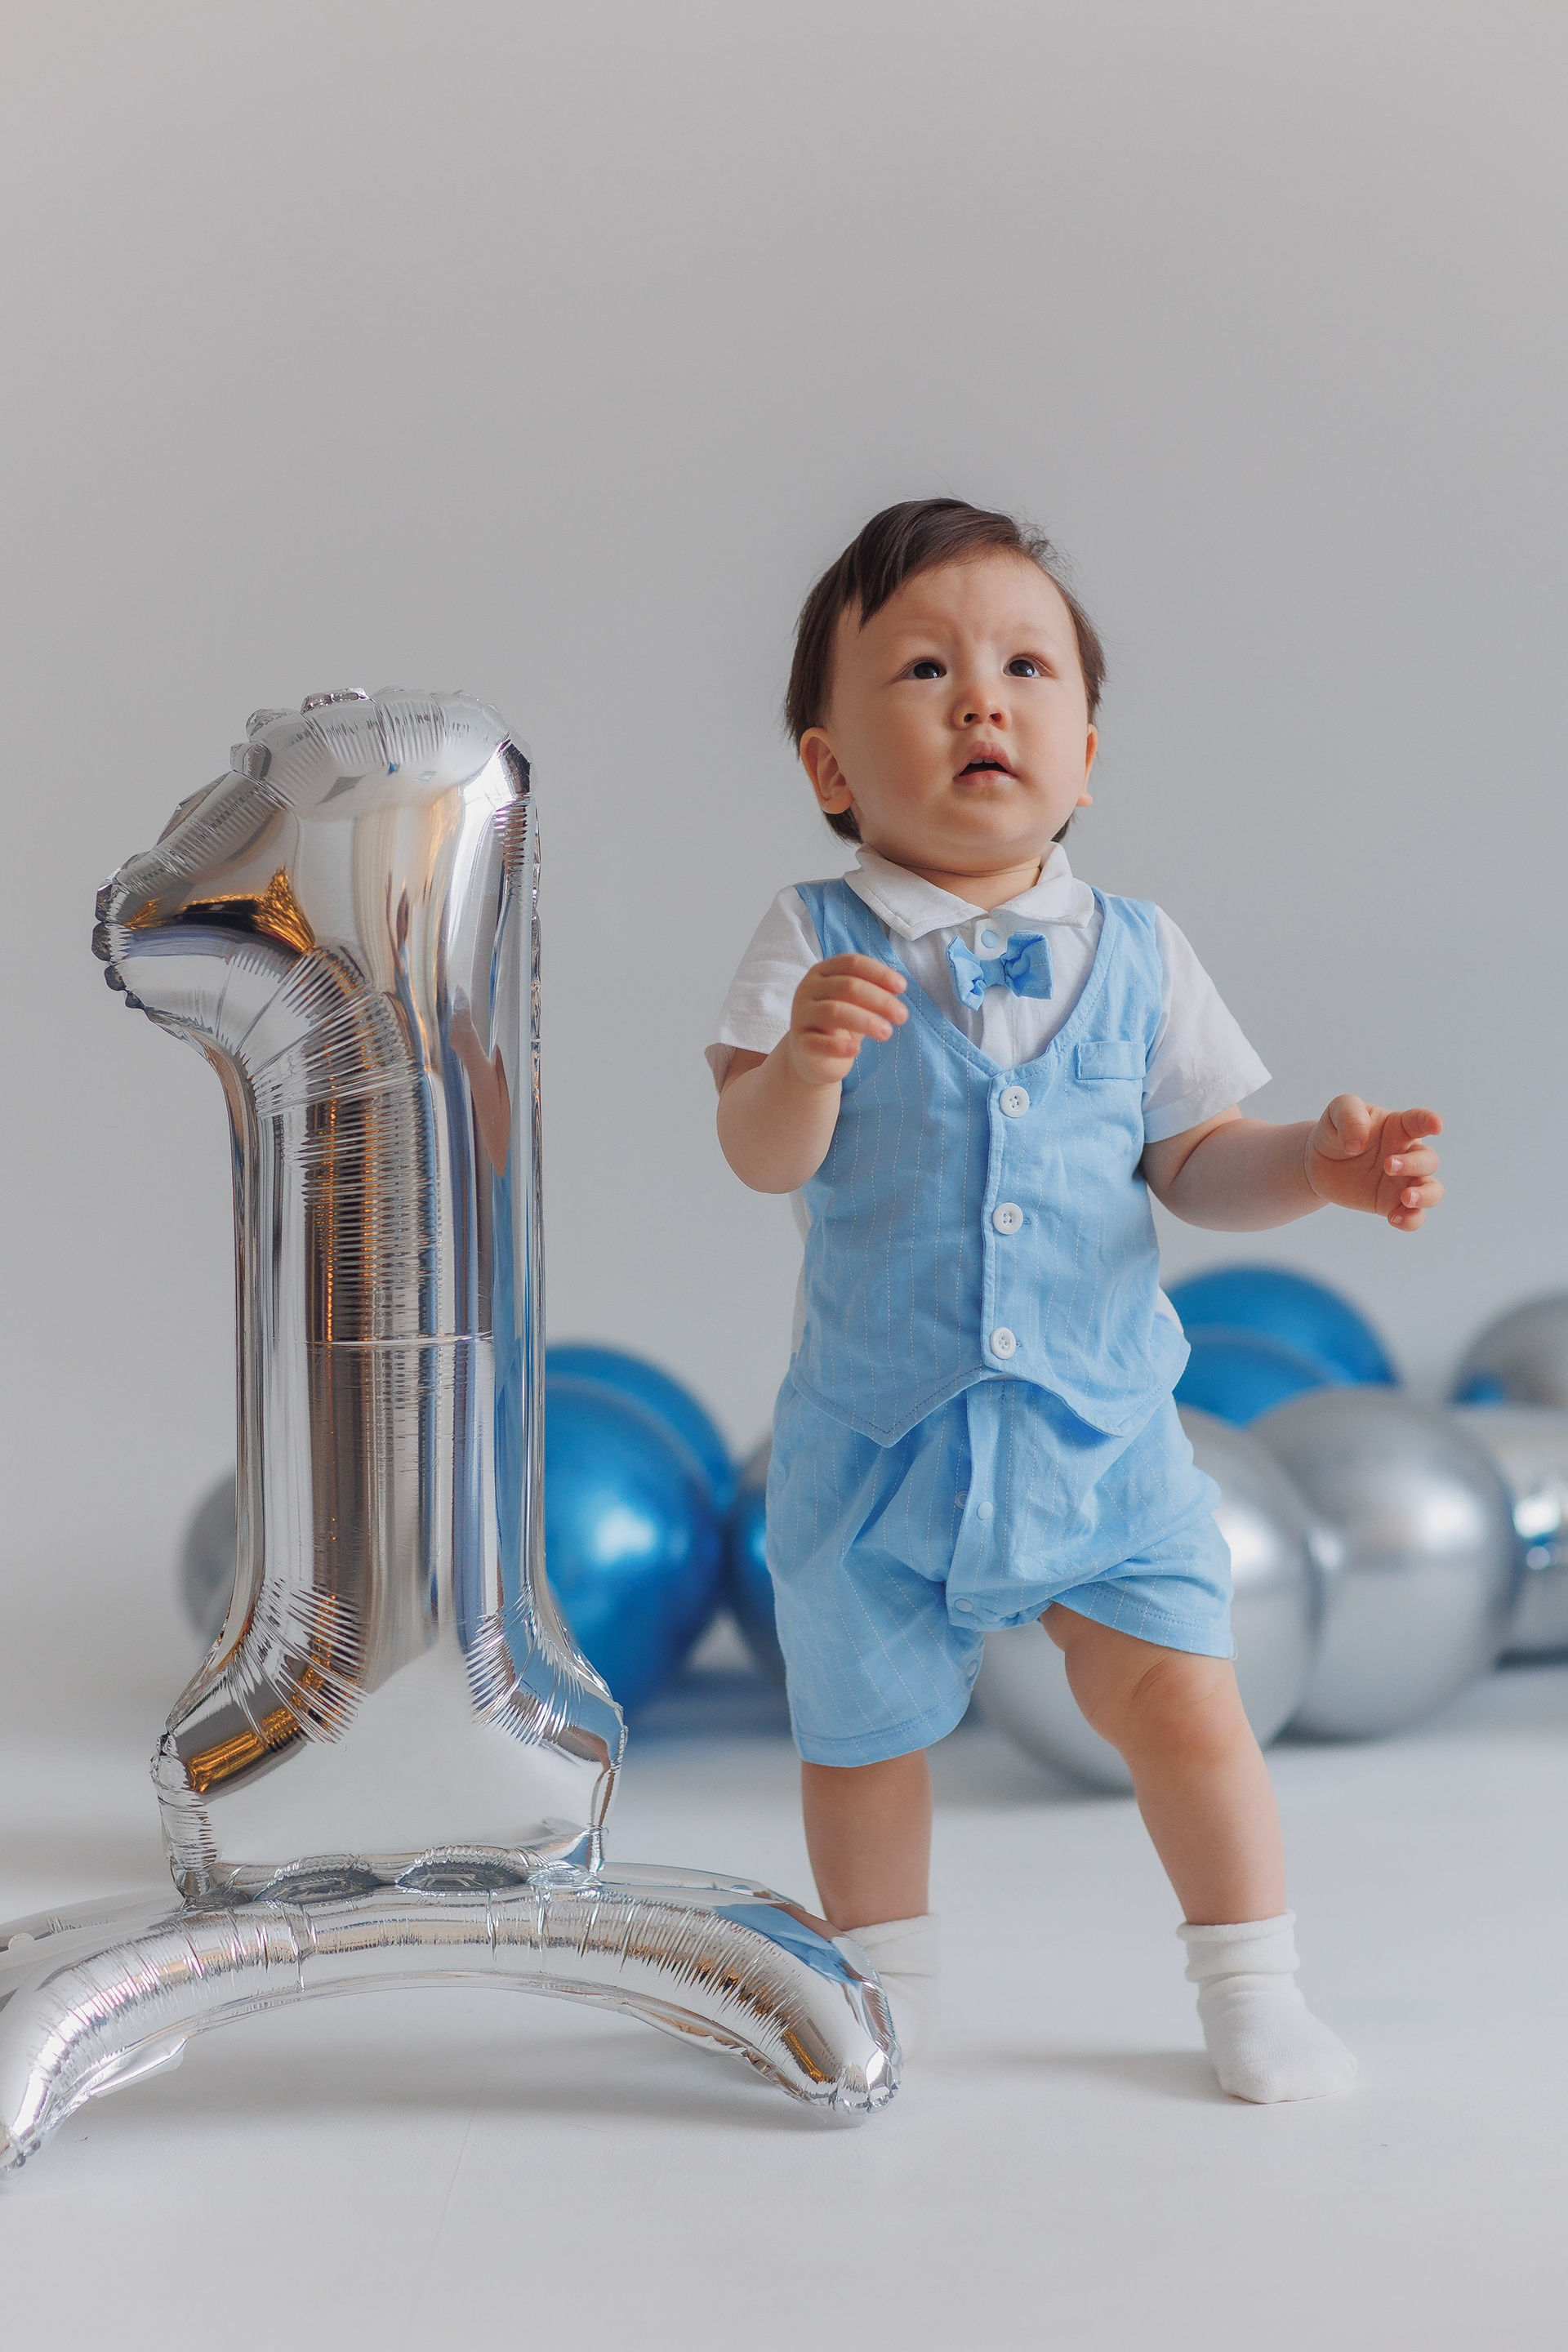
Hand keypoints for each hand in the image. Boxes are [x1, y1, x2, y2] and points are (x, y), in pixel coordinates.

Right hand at [787, 954, 906, 1086]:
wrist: (811, 1056)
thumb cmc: (839, 1024)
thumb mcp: (856, 1002)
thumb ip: (872, 991)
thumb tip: (897, 986)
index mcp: (822, 971)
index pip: (851, 963)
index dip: (879, 973)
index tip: (902, 987)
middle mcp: (808, 989)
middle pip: (847, 986)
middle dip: (880, 999)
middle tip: (902, 1016)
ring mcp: (801, 1015)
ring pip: (834, 1012)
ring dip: (866, 1021)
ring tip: (887, 1033)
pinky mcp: (800, 1043)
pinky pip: (818, 1043)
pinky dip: (838, 1047)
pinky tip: (856, 1050)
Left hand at [1304, 1097, 1443, 1229]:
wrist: (1317, 1161)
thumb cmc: (1335, 1131)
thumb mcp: (1337, 1112)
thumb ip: (1349, 1118)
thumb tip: (1357, 1143)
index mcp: (1399, 1127)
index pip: (1420, 1121)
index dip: (1430, 1122)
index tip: (1436, 1126)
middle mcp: (1407, 1154)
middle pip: (1428, 1160)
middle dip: (1414, 1164)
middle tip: (1388, 1166)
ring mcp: (1403, 1180)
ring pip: (1433, 1191)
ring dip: (1425, 1196)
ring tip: (1405, 1198)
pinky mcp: (1391, 1203)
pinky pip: (1414, 1216)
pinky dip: (1411, 1220)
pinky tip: (1393, 1218)